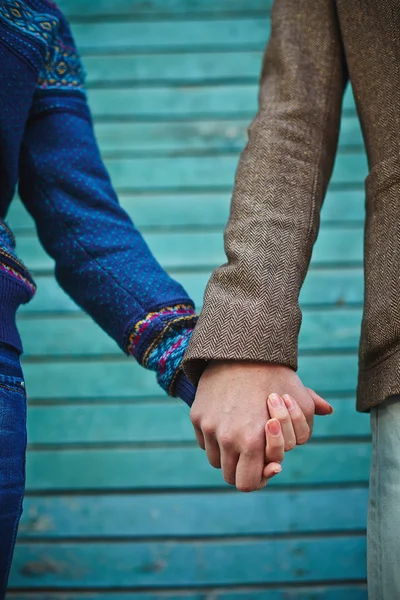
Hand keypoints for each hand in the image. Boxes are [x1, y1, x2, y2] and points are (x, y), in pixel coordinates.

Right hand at [190, 361, 331, 491]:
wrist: (240, 349)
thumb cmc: (274, 375)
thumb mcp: (299, 398)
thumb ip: (307, 421)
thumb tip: (327, 413)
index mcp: (253, 442)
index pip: (248, 484)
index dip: (258, 480)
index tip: (266, 467)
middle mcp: (227, 439)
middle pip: (230, 476)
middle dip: (244, 469)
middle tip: (254, 455)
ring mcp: (209, 427)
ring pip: (216, 460)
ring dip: (229, 454)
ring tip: (242, 435)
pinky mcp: (197, 416)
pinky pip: (204, 440)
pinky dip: (215, 438)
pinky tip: (228, 421)